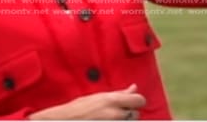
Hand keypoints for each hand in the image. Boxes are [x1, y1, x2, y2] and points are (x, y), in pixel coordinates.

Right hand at [28, 84, 145, 119]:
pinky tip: (107, 120)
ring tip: (109, 116)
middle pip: (135, 113)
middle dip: (129, 111)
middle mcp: (116, 113)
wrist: (67, 120)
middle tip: (116, 110)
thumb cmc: (81, 108)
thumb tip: (134, 87)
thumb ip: (120, 93)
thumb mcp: (100, 96)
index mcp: (113, 100)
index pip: (139, 100)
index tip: (132, 102)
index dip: (137, 101)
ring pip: (130, 121)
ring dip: (124, 119)